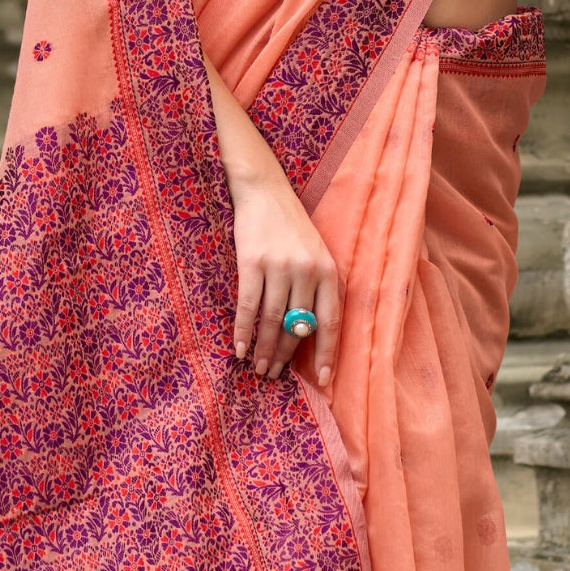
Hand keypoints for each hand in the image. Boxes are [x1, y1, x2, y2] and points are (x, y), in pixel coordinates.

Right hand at [203, 51, 340, 386]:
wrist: (263, 189)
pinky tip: (238, 348)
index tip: (323, 381)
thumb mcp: (313, 256)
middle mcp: (308, 270)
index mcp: (329, 271)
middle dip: (284, 357)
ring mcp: (280, 266)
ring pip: (272, 321)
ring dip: (262, 350)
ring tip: (256, 368)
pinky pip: (248, 307)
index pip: (331, 322)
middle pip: (297, 327)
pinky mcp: (253, 261)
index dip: (327, 354)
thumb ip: (314, 292)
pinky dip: (242, 331)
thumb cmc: (288, 228)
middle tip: (273, 377)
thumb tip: (304, 338)